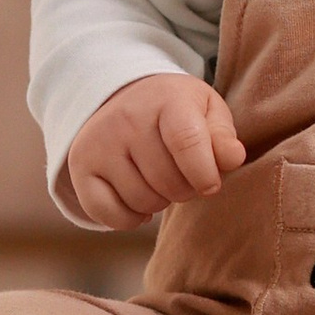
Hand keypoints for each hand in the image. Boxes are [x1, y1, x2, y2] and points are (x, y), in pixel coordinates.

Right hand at [65, 75, 245, 228]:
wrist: (124, 96)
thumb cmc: (176, 110)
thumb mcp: (206, 111)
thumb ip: (222, 136)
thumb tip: (233, 159)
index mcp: (166, 98)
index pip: (186, 142)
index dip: (204, 173)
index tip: (211, 185)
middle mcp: (127, 118)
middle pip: (166, 180)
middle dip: (185, 190)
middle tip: (184, 177)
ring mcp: (99, 142)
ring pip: (141, 201)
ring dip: (159, 202)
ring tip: (161, 180)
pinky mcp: (81, 167)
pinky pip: (108, 215)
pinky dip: (130, 218)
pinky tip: (139, 199)